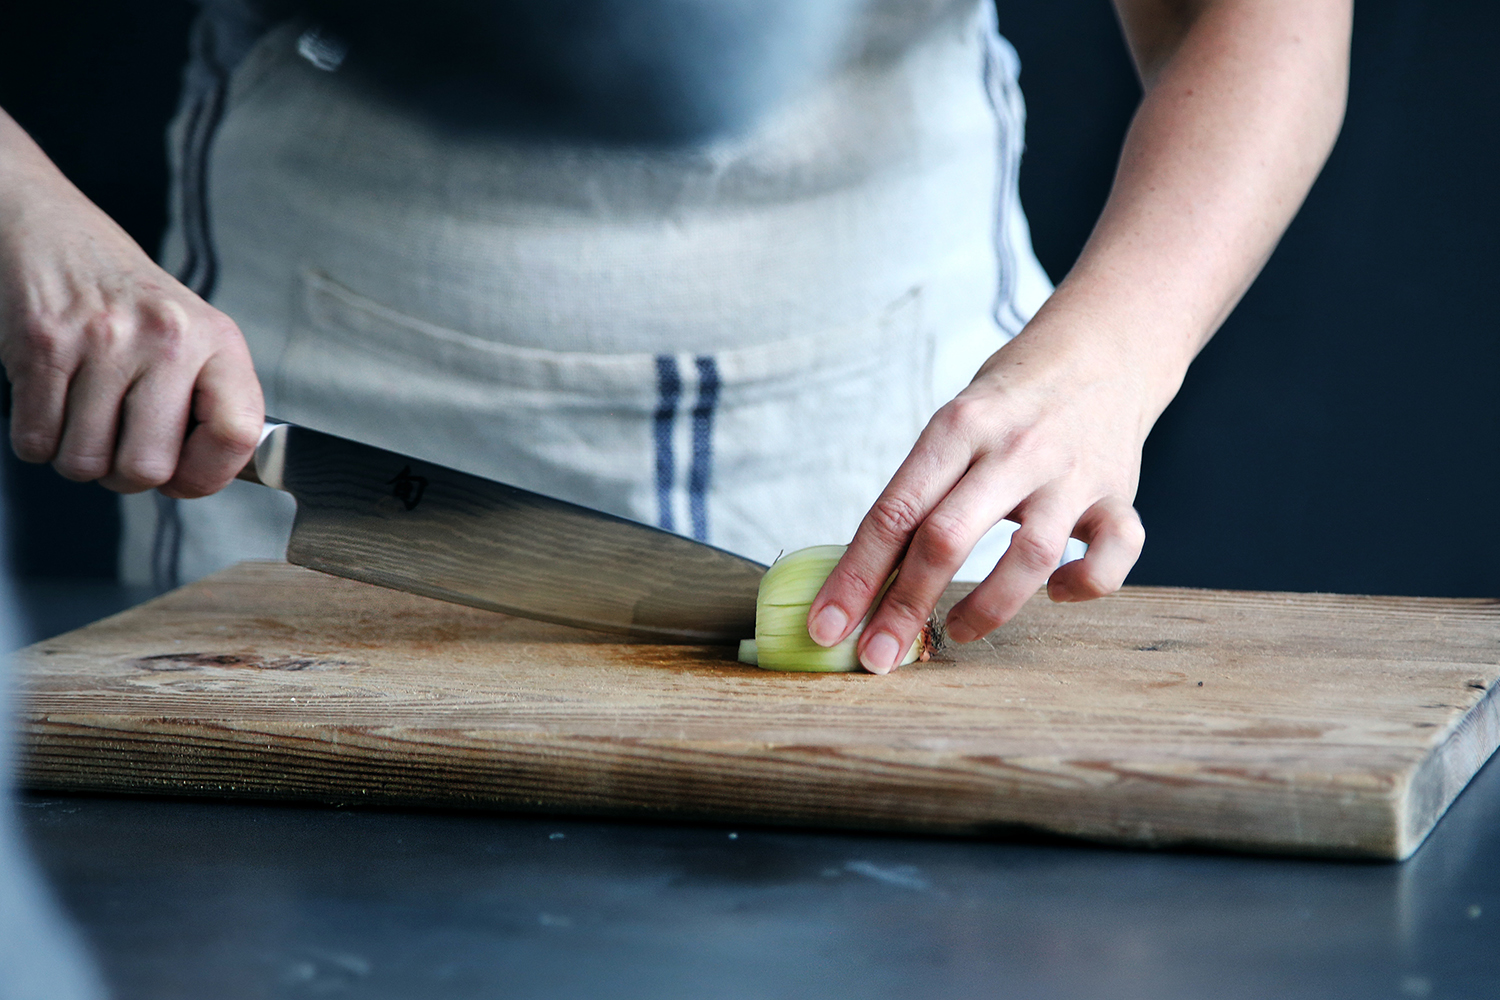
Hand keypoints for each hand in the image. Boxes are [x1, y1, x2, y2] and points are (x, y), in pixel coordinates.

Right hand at [0, 112, 262, 497]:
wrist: (56, 233)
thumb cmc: (130, 299)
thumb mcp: (195, 336)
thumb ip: (210, 402)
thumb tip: (201, 479)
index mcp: (216, 340)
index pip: (237, 434)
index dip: (208, 475)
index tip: (186, 475)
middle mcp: (166, 337)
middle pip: (147, 468)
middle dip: (127, 476)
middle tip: (121, 446)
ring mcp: (103, 341)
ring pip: (85, 463)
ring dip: (79, 457)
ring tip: (87, 417)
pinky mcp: (42, 344)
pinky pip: (36, 441)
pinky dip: (39, 439)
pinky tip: (54, 404)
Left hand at [805, 0, 1348, 672]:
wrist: (1106, 346)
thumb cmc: (1009, 399)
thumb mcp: (954, 425)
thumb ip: (921, 491)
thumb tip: (865, 581)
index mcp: (957, 426)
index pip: (892, 510)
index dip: (856, 576)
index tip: (828, 627)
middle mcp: (1013, 447)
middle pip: (947, 537)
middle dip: (905, 607)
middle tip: (878, 656)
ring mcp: (1071, 472)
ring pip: (1029, 557)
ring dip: (986, 609)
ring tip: (956, 633)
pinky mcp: (1119, 495)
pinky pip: (1111, 557)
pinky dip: (1084, 587)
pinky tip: (1057, 591)